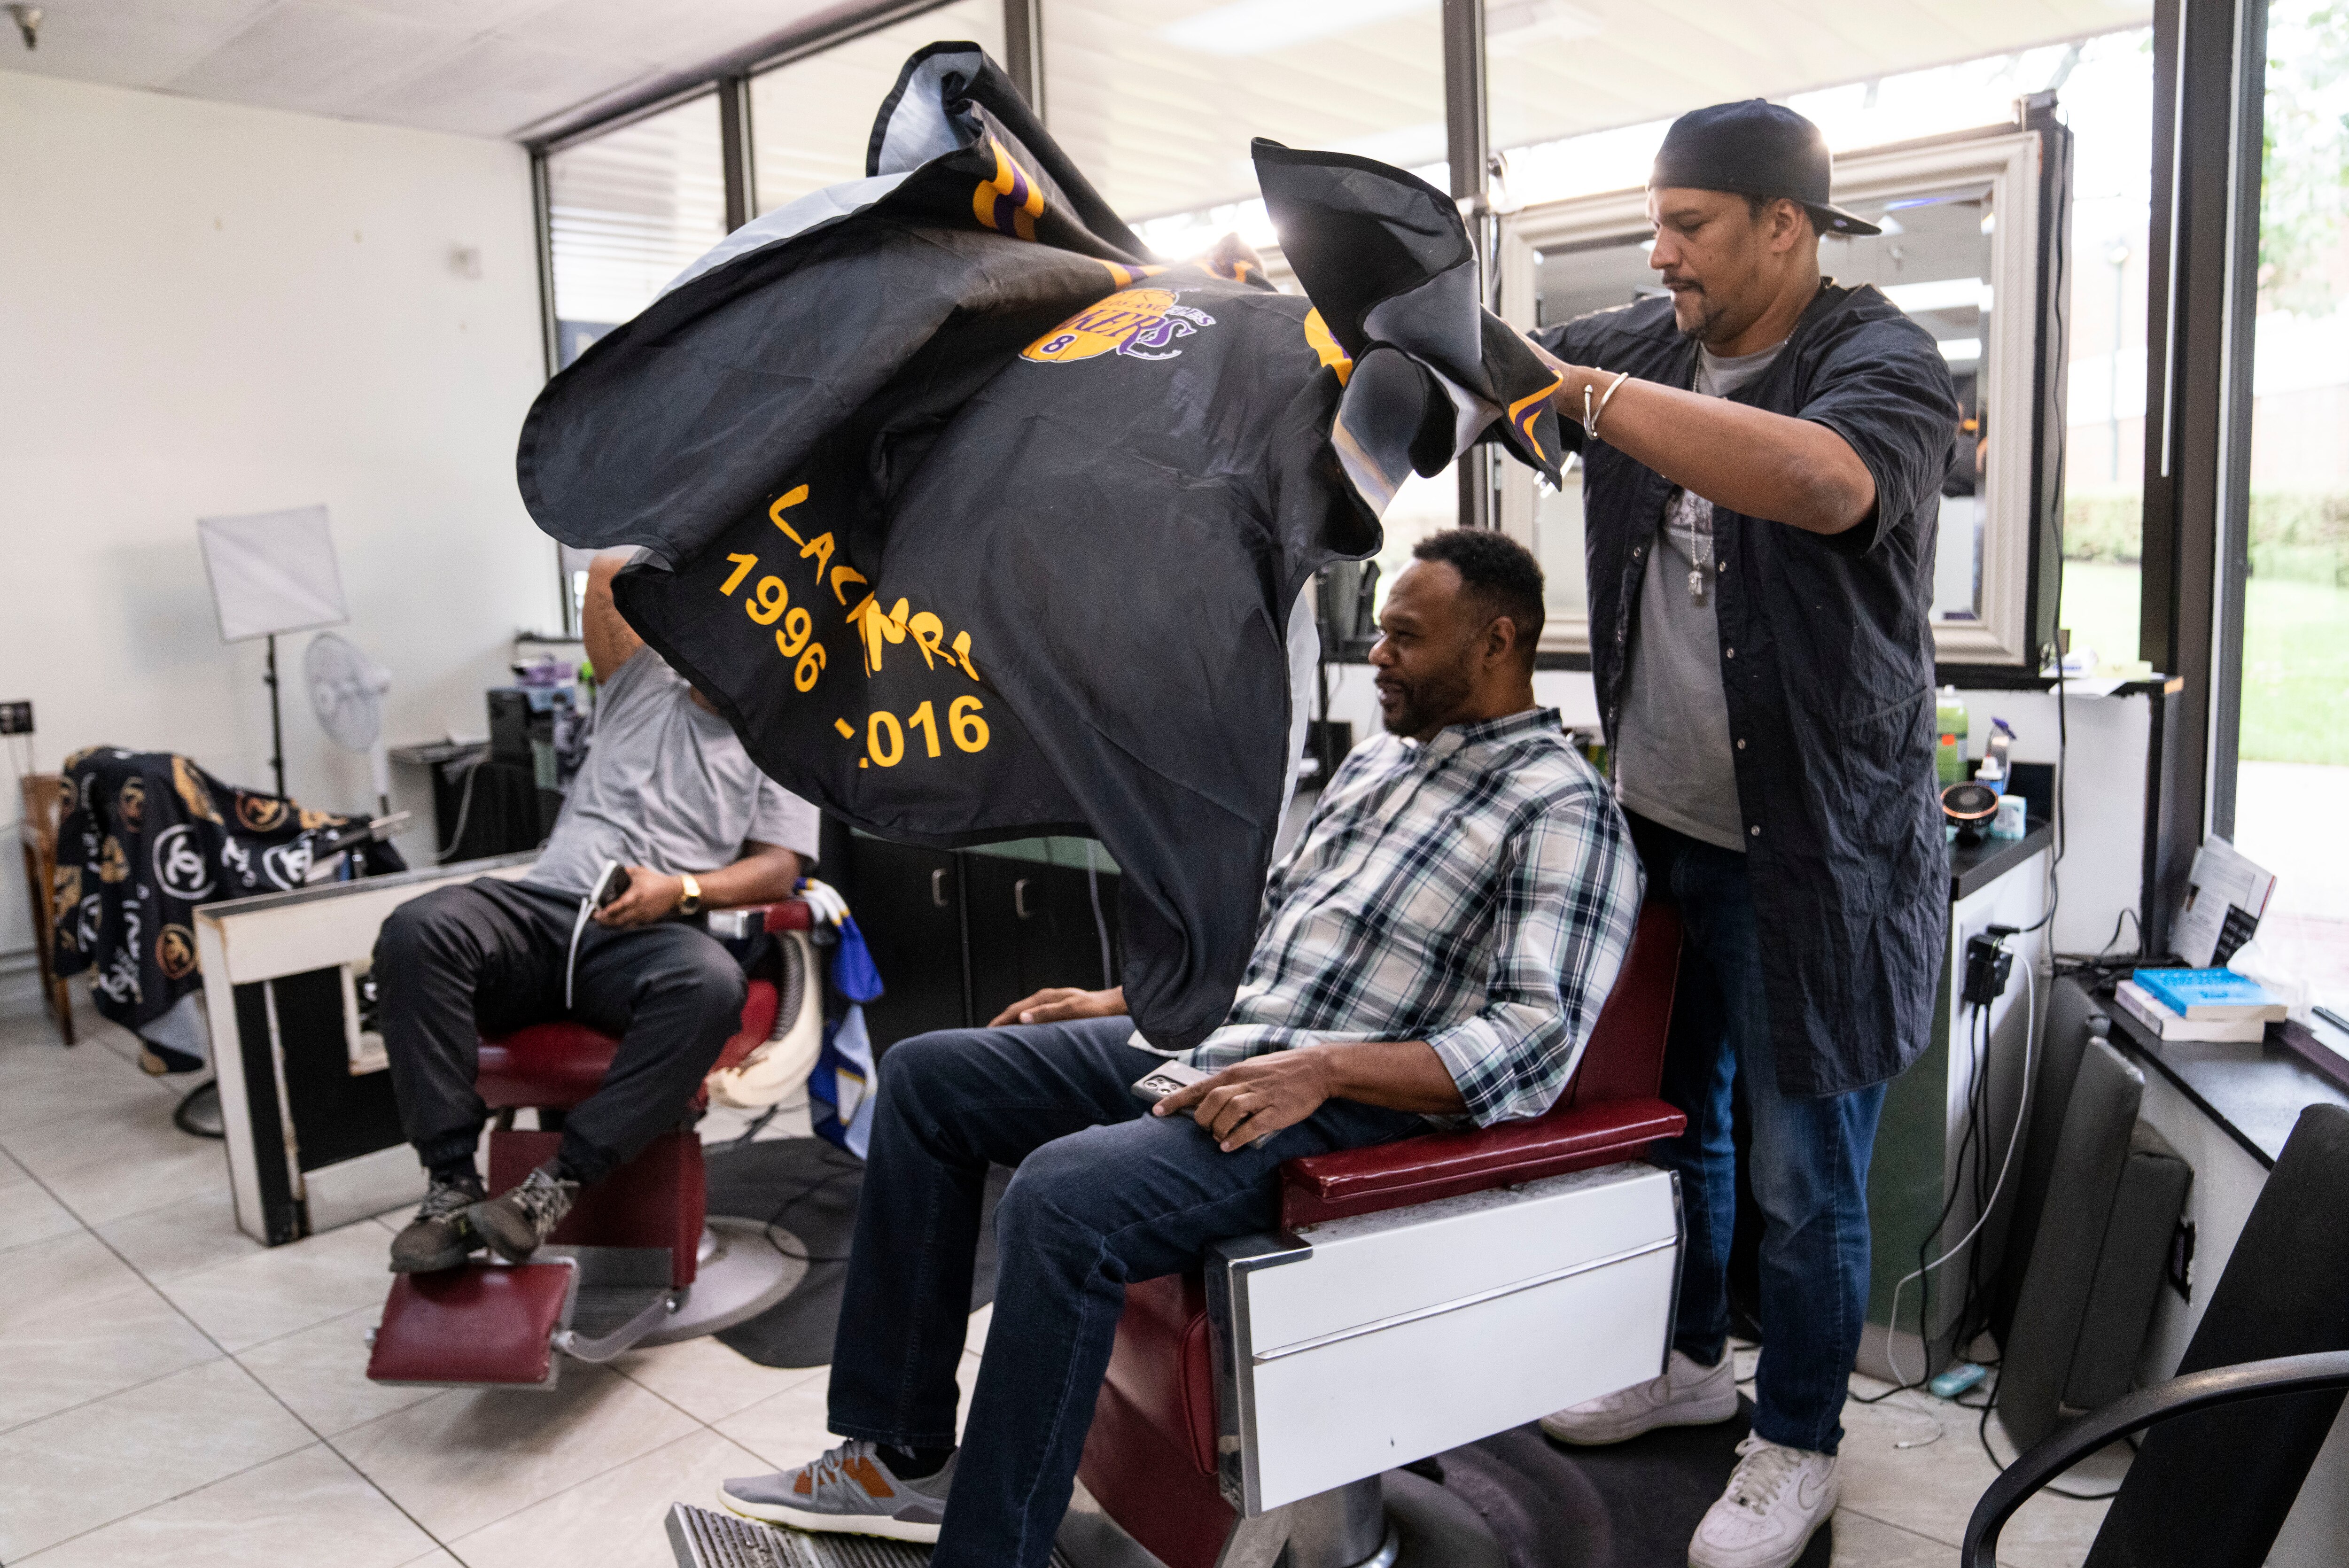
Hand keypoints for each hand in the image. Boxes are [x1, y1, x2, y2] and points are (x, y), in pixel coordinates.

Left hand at [593, 867, 680, 926]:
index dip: (608, 911)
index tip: (598, 912)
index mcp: (636, 894)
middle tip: (595, 918)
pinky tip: (614, 923)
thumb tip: (611, 873)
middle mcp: (639, 907)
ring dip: (611, 925)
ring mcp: (643, 916)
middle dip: (605, 921)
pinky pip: (631, 926)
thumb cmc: (656, 880)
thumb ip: (625, 872)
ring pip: (624, 926)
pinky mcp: (646, 920)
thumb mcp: (639, 872)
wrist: (674, 891)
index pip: (620, 906)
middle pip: (619, 920)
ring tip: (601, 922)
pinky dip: (621, 926)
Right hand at [987, 985, 1126, 1026]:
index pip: (1014, 1010)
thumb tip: (1022, 1018)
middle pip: (1016, 1012)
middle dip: (1001, 1024)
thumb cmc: (1097, 1008)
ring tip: (1001, 1041)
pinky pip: (1035, 1020)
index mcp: (1045, 998)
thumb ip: (1047, 1013)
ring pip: (1025, 1016)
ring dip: (1012, 1027)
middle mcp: (1046, 1000)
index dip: (999, 1022)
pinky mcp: (1059, 1013)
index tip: (986, 1034)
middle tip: (986, 1040)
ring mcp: (1052, 1005)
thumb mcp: (1072, 1010)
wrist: (1116, 1006)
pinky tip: (1025, 1038)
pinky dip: (1024, 1029)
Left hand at [1153, 1049, 1335, 1152]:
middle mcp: (1244, 1083)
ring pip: (1228, 1112)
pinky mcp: (1276, 1111)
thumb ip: (1230, 1083)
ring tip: (1219, 1138)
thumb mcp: (1251, 1068)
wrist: (1316, 1068)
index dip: (1176, 1100)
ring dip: (1218, 1129)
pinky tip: (1229, 1146)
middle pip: (1211, 1101)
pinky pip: (1251, 1126)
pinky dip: (1237, 1138)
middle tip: (1205, 1129)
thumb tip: (1209, 1097)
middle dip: (1202, 1119)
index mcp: (1235, 1072)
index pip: (1198, 1087)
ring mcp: (1261, 1097)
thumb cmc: (1282, 1070)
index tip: (1157, 1111)